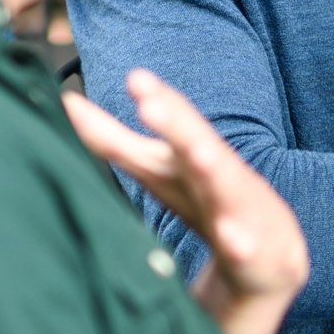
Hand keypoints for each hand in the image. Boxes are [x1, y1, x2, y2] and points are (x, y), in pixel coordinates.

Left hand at [63, 69, 308, 333]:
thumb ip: (112, 139)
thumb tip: (65, 102)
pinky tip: (232, 237)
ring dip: (213, 167)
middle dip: (178, 123)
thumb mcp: (156, 168)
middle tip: (152, 104)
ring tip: (196, 152)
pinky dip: (240, 242)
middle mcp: (216, 174)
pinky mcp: (252, 250)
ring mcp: (238, 209)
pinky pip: (246, 247)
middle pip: (196, 143)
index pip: (176, 120)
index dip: (158, 100)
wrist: (267, 255)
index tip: (136, 78)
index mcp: (191, 155)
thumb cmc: (203, 200)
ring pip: (226, 186)